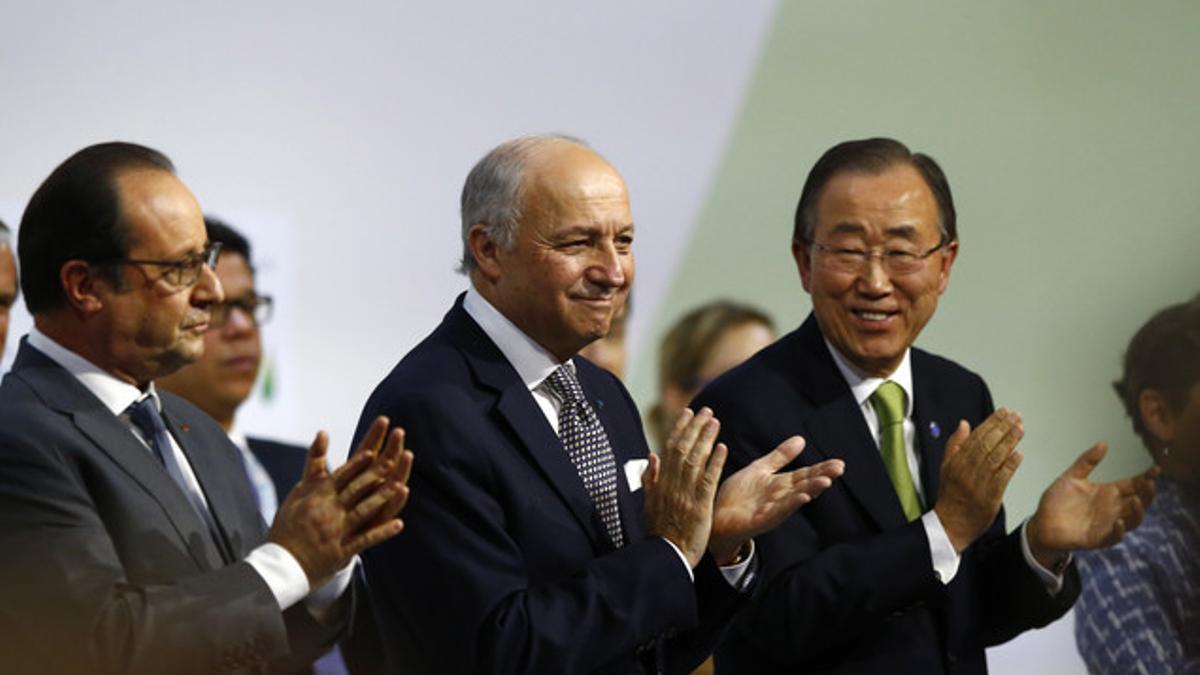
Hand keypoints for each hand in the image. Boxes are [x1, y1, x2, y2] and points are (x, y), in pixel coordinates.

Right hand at [268, 416, 413, 587]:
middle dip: (375, 474)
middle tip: (393, 460)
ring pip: (362, 512)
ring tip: (399, 487)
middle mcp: (327, 512)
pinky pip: (364, 541)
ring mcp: (336, 532)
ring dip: (381, 499)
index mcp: (317, 497)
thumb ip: (314, 464)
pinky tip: (398, 524)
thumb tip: (323, 433)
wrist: (280, 565)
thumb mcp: (298, 492)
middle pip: (355, 490)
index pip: (340, 477)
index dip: (357, 463)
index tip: (372, 450)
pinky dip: (381, 532)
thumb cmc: (289, 525)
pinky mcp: (341, 552)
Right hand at [642, 408, 725, 567]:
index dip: (680, 429)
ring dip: (706, 439)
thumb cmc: (660, 532)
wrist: (666, 557)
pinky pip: (707, 481)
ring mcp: (685, 495)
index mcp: (661, 483)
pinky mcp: (699, 507)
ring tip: (715, 422)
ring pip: (695, 461)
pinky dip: (715, 463)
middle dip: (695, 428)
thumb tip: (652, 455)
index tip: (688, 412)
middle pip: (683, 450)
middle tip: (706, 410)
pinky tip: (722, 448)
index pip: (671, 449)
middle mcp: (672, 485)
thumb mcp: (650, 503)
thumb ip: (651, 479)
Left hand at [708, 436, 843, 564]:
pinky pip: (778, 512)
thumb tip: (801, 439)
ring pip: (795, 498)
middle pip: (805, 485)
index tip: (839, 463)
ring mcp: (772, 509)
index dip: (821, 468)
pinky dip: (790, 504)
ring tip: (825, 481)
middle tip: (839, 469)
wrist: (716, 517)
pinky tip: (802, 497)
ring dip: (811, 490)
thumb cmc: (738, 496)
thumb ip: (780, 456)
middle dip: (822, 477)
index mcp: (781, 484)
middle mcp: (780, 497)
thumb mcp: (760, 469)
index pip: (805, 474)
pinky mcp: (761, 520)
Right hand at [933, 409, 1023, 552]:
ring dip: (1009, 442)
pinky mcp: (989, 496)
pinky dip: (1010, 465)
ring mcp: (978, 483)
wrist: (951, 524)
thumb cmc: (951, 495)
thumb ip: (955, 444)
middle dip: (1003, 428)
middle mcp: (966, 469)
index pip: (976, 436)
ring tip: (1021, 429)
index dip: (991, 422)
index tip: (1003, 412)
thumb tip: (964, 424)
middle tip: (1016, 416)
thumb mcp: (946, 466)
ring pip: (995, 457)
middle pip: (987, 444)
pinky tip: (1019, 454)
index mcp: (956, 460)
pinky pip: (1002, 477)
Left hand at [1026, 442, 1158, 567]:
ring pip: (1132, 520)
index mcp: (1109, 492)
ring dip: (1138, 511)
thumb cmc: (1057, 500)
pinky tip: (1118, 522)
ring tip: (1137, 500)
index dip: (1145, 477)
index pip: (1133, 484)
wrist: (1041, 522)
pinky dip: (1118, 530)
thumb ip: (1087, 461)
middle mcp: (1113, 508)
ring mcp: (1108, 524)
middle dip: (1147, 493)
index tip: (1156, 469)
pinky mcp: (1099, 538)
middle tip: (1150, 483)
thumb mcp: (1071, 477)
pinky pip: (1114, 537)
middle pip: (1139, 501)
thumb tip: (1104, 443)